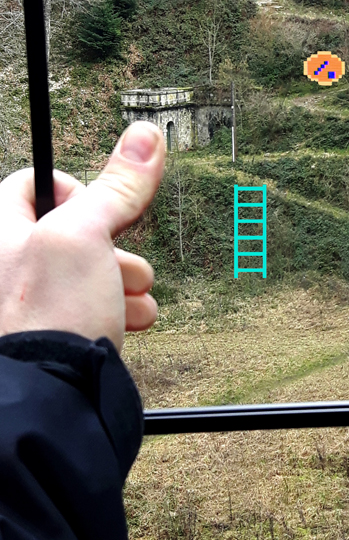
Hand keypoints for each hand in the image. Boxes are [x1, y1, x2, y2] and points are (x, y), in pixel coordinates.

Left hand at [0, 122, 165, 353]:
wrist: (48, 402)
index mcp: (0, 231)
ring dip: (122, 279)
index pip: (39, 182)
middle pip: (73, 229)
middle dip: (113, 244)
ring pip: (87, 271)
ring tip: (131, 296)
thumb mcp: (87, 234)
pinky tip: (127, 319)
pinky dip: (115, 309)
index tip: (100, 209)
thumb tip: (143, 137)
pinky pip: (89, 307)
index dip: (80, 190)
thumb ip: (116, 186)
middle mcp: (8, 265)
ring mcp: (25, 303)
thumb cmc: (47, 318)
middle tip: (122, 259)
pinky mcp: (48, 334)